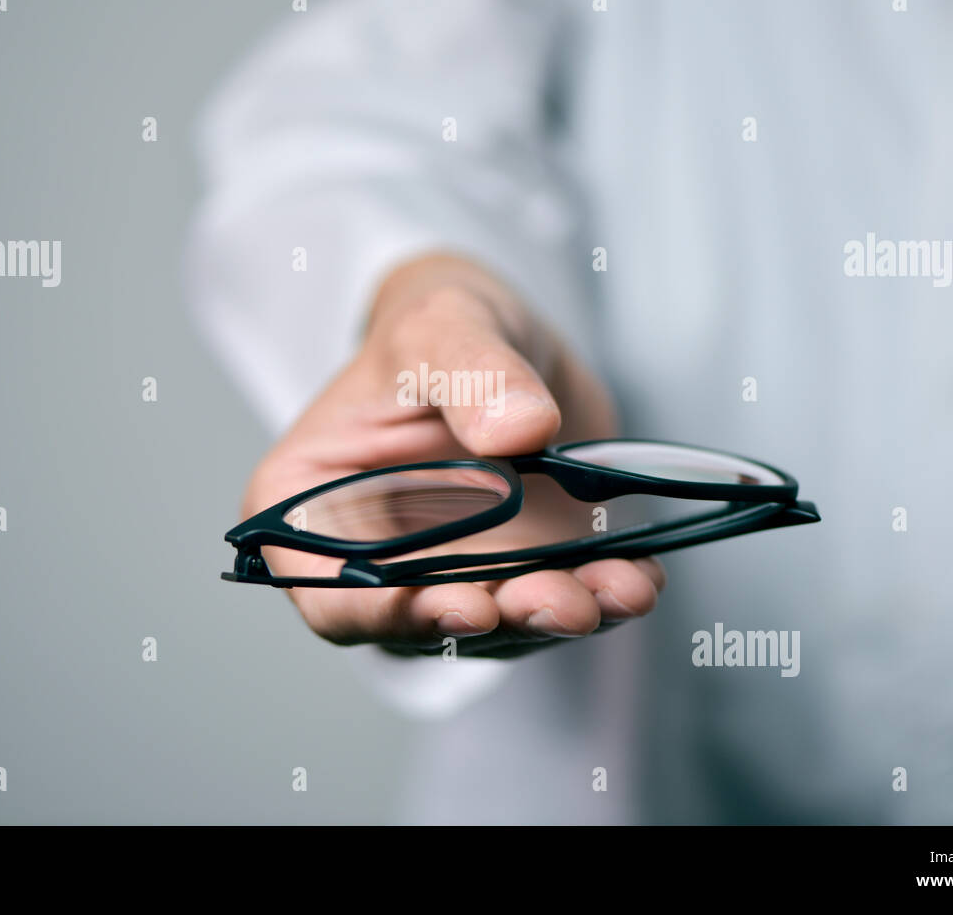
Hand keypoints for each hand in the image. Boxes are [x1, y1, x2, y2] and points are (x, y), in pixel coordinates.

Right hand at [241, 255, 664, 657]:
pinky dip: (601, 596)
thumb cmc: (440, 328)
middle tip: (560, 601)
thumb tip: (519, 428)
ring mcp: (452, 576)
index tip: (460, 606)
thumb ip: (471, 373)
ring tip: (618, 588)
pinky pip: (559, 602)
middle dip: (501, 621)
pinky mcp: (520, 575)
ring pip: (502, 626)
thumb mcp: (442, 326)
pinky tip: (638, 576)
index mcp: (313, 509)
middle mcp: (378, 560)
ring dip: (560, 615)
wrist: (505, 340)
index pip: (333, 594)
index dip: (387, 615)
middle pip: (426, 624)